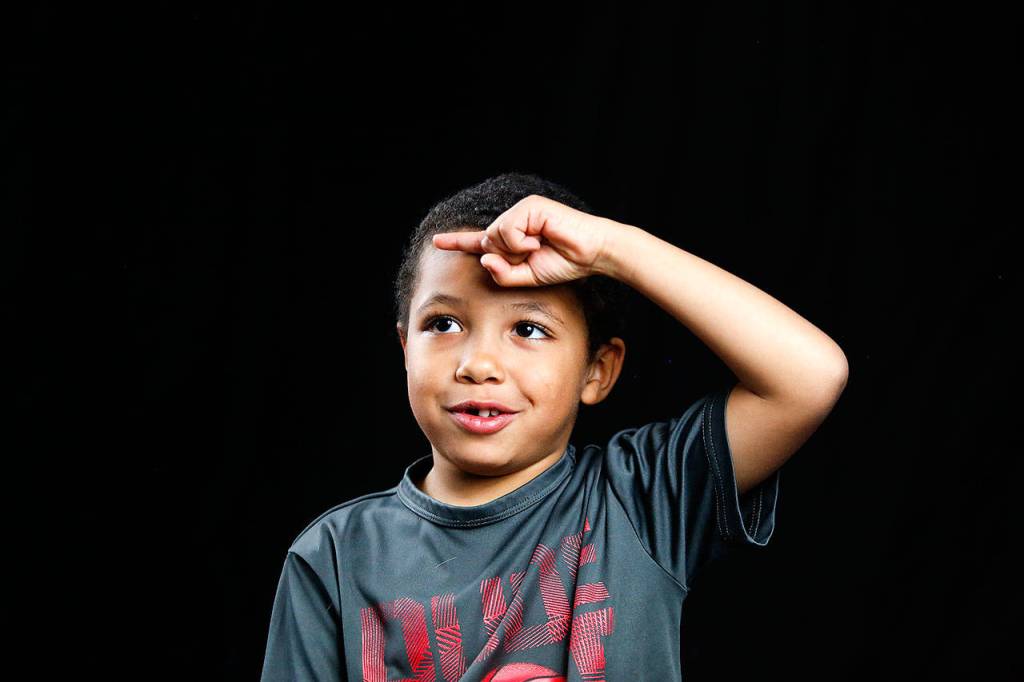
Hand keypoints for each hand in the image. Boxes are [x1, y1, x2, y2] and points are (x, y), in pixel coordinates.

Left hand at [431, 194, 613, 286]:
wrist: (593, 254)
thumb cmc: (565, 262)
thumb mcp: (528, 277)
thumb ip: (503, 273)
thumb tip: (483, 258)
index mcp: (513, 237)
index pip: (480, 240)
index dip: (458, 242)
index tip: (437, 242)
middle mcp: (514, 220)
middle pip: (487, 242)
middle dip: (507, 258)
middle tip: (534, 256)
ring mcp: (521, 210)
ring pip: (495, 236)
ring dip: (515, 250)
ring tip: (540, 247)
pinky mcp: (530, 206)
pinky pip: (508, 230)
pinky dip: (521, 242)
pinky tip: (540, 240)